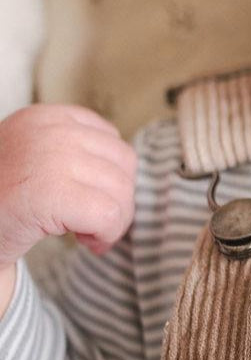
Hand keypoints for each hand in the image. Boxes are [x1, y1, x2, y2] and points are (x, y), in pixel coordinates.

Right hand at [0, 104, 136, 271]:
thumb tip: (129, 172)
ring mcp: (50, 159)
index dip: (110, 175)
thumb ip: (74, 152)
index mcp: (45, 117)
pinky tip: (84, 241)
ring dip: (112, 221)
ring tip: (83, 231)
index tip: (88, 196)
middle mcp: (50, 131)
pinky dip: (105, 235)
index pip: (111, 139)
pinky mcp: (51, 194)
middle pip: (124, 164)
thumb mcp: (35, 157)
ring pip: (122, 192)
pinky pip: (109, 216)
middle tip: (91, 221)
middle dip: (118, 199)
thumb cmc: (2, 200)